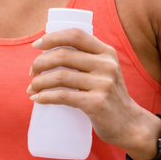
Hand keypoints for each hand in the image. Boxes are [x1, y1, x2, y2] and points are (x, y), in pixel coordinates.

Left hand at [28, 29, 160, 159]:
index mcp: (106, 52)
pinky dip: (45, 97)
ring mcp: (103, 84)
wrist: (129, 123)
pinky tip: (36, 98)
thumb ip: (87, 59)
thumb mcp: (105, 70)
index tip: (36, 46)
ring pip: (60, 76)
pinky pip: (63, 96)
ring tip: (31, 87)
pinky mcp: (96, 103)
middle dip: (40, 63)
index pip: (76, 35)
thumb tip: (49, 51)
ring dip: (39, 81)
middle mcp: (106, 65)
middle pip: (63, 55)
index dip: (52, 37)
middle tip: (31, 73)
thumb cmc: (109, 95)